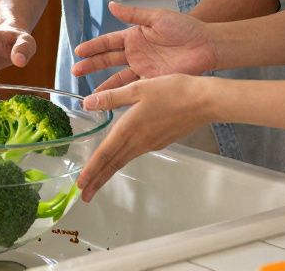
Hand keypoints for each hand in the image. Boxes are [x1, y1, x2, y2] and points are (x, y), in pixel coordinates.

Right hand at [72, 2, 216, 91]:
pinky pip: (134, 89)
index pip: (108, 42)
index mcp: (134, 36)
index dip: (93, 47)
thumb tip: (111, 5)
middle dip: (91, 66)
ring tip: (89, 95)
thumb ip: (133, 14)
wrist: (206, 45)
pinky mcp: (153, 81)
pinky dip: (122, 96)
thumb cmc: (185, 28)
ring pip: (118, 78)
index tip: (78, 51)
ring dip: (104, 85)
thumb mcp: (157, 17)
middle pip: (108, 60)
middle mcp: (136, 53)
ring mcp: (143, 69)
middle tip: (75, 71)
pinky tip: (111, 102)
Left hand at [76, 74, 206, 201]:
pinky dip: (123, 160)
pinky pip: (136, 153)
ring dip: (109, 172)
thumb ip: (112, 97)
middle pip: (113, 164)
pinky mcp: (161, 141)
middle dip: (97, 180)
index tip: (80, 186)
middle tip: (85, 195)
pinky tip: (120, 157)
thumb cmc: (173, 91)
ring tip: (97, 181)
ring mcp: (151, 143)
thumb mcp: (138, 89)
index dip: (91, 171)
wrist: (204, 102)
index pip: (105, 155)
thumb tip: (87, 103)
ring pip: (124, 160)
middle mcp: (139, 141)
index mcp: (129, 128)